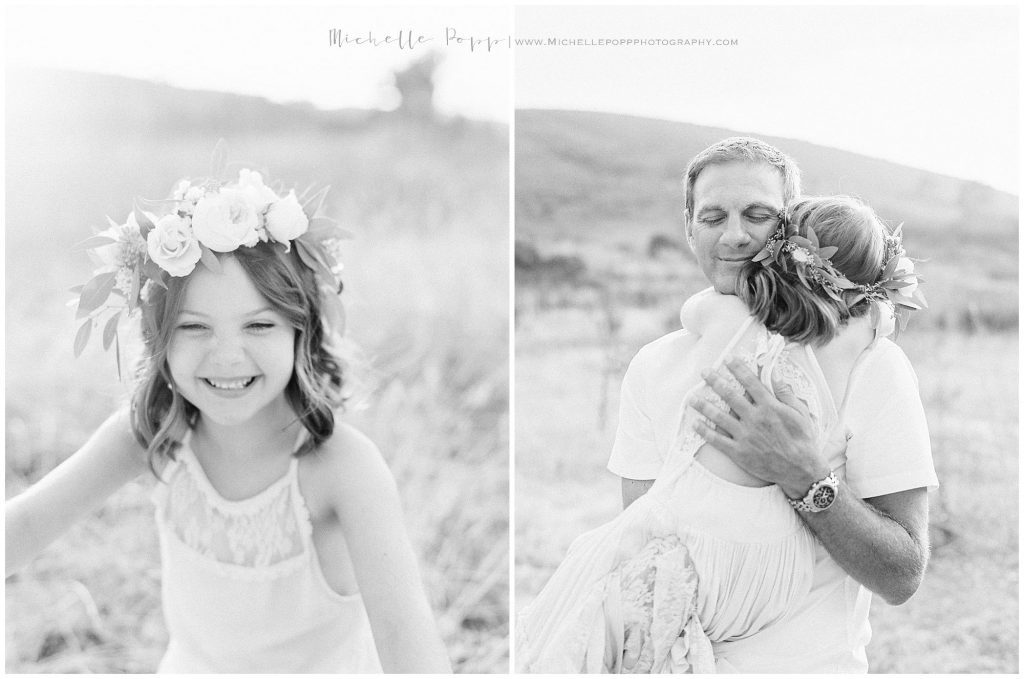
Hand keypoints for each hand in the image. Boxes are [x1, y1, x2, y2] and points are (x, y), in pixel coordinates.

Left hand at [689, 358, 829, 497]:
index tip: (727, 359)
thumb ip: (786, 393)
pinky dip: (704, 431)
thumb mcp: (800, 413)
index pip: (750, 382)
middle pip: (730, 395)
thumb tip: (775, 374)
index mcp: (770, 407)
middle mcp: (755, 419)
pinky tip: (694, 423)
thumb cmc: (802, 440)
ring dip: (703, 405)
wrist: (800, 470)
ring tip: (691, 397)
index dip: (738, 369)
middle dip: (715, 381)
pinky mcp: (739, 452)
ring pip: (719, 416)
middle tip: (704, 372)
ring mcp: (745, 436)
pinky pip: (717, 440)